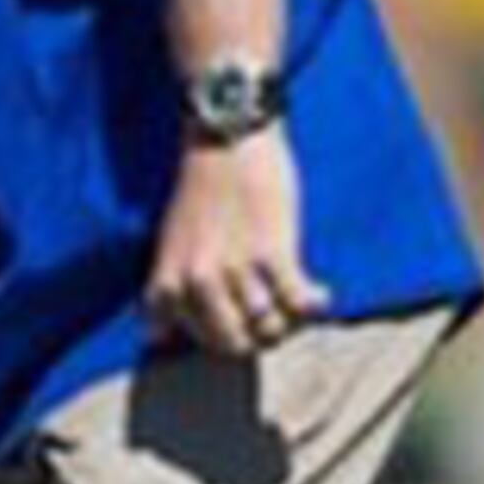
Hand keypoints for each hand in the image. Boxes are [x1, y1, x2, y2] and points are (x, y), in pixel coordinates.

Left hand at [144, 134, 329, 359]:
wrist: (226, 140)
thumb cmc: (200, 190)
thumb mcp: (169, 244)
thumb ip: (170, 287)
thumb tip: (162, 338)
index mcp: (169, 282)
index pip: (189, 339)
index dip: (214, 336)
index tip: (233, 323)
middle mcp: (198, 284)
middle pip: (231, 343)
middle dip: (254, 339)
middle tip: (272, 322)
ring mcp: (236, 271)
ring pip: (268, 329)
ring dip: (288, 323)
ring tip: (296, 306)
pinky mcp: (273, 253)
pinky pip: (298, 303)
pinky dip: (314, 304)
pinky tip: (320, 294)